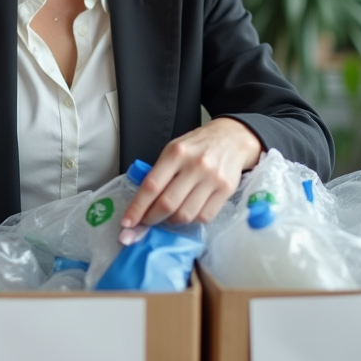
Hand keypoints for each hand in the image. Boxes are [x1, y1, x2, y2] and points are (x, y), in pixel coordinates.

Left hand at [121, 118, 261, 227]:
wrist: (233, 138)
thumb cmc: (198, 146)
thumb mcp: (174, 149)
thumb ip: (159, 172)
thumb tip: (141, 203)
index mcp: (176, 153)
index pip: (151, 186)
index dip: (137, 208)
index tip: (127, 223)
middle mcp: (195, 165)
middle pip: (167, 204)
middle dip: (152, 219)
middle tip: (146, 223)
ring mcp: (212, 178)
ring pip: (186, 214)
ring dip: (171, 222)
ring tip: (168, 217)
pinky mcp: (226, 190)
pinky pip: (204, 217)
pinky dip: (192, 221)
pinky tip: (187, 213)